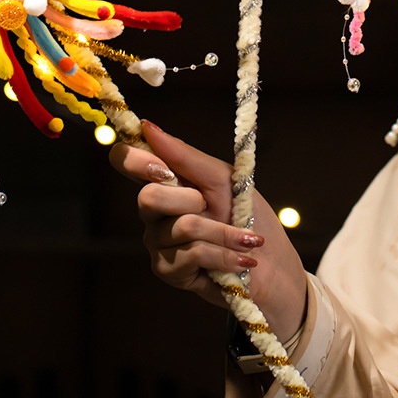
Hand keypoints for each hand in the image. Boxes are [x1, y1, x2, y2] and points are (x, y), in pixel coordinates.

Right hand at [110, 119, 307, 342]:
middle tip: (212, 206)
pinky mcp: (168, 271)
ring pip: (180, 227)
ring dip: (222, 232)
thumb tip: (147, 126)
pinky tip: (238, 261)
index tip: (161, 168)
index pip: (125, 161)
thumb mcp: (222, 178)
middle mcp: (154, 212)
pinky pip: (191, 254)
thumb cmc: (247, 215)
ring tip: (243, 241)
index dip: (132, 159)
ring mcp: (157, 242)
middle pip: (148, 197)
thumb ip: (184, 156)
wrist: (272, 263)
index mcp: (164, 181)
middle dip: (192, 200)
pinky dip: (223, 254)